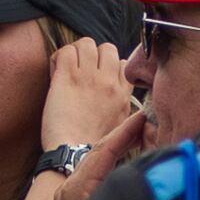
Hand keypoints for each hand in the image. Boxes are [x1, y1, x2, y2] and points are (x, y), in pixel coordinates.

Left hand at [43, 35, 138, 152]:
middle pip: (107, 48)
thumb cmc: (93, 150)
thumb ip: (133, 122)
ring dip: (76, 52)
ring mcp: (88, 78)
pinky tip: (56, 72)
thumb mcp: (124, 134)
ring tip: (68, 68)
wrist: (73, 156)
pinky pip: (66, 51)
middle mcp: (108, 82)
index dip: (110, 66)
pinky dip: (59, 57)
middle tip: (82, 70)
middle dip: (94, 55)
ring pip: (87, 43)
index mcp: (123, 94)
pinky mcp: (66, 78)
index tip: (99, 77)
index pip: (124, 63)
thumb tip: (142, 121)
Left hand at [44, 101, 152, 199]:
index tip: (143, 116)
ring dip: (117, 147)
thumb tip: (153, 172)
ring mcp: (67, 196)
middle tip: (146, 120)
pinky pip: (93, 174)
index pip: (104, 151)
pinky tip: (127, 161)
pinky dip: (111, 163)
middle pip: (98, 151)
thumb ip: (126, 196)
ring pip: (95, 162)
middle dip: (122, 134)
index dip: (125, 131)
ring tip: (141, 134)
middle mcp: (68, 188)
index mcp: (76, 189)